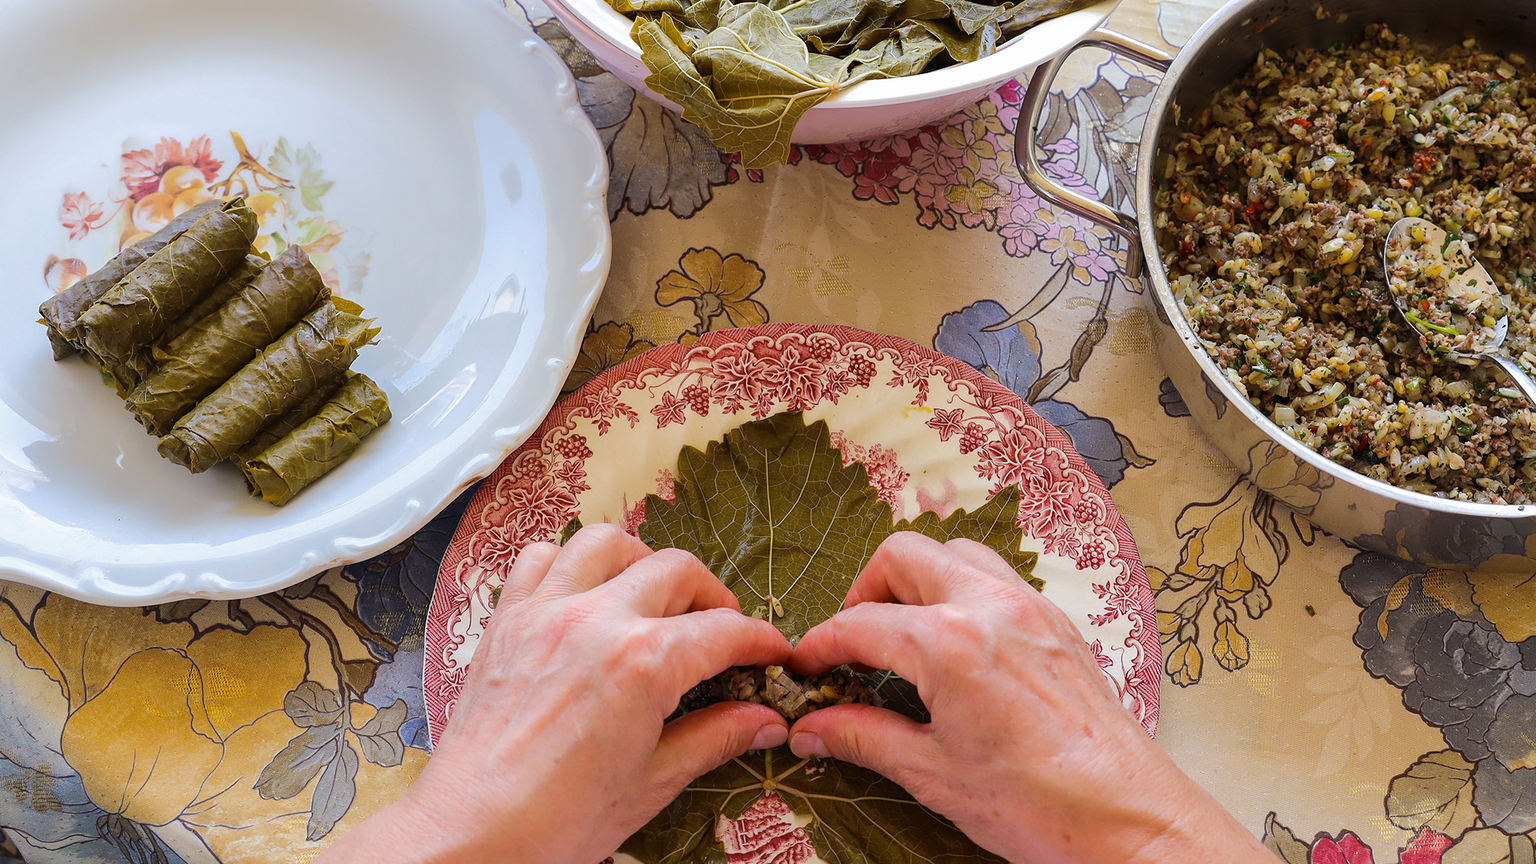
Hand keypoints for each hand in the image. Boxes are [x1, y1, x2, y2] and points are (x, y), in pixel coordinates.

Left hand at [318, 524, 792, 863]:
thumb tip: (764, 720)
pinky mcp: (508, 619)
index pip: (724, 631)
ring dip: (641, 563)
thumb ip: (714, 737)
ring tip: (653, 600)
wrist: (471, 833)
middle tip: (720, 634)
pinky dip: (568, 564)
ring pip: (608, 543)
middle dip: (712, 596)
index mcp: (643, 663)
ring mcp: (547, 612)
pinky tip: (584, 597)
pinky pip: (540, 558)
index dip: (760, 640)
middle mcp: (597, 620)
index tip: (773, 653)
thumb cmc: (558, 820)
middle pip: (677, 570)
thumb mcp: (652, 782)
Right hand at [787, 532, 1275, 863]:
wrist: (1129, 820)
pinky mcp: (1057, 622)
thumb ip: (863, 737)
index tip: (805, 669)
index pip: (858, 624)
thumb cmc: (1039, 804)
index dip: (820, 646)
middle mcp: (989, 605)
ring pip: (954, 553)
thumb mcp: (932, 773)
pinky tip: (958, 647)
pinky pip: (997, 578)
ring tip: (904, 636)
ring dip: (919, 581)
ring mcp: (1029, 607)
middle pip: (902, 556)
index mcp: (949, 642)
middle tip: (853, 644)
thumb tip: (812, 729)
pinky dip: (964, 593)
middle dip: (865, 592)